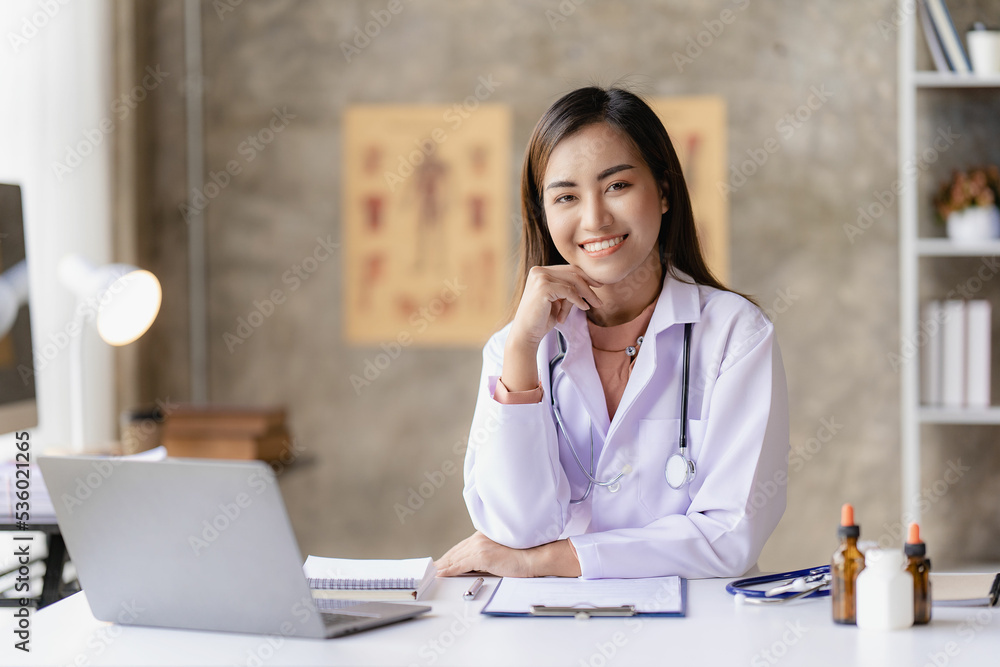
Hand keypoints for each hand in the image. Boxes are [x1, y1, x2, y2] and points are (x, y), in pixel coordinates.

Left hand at [435, 531, 580, 577]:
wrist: (534, 557)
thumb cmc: (524, 556)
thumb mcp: (502, 553)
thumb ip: (488, 555)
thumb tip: (474, 565)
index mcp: (485, 535)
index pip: (463, 546)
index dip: (451, 554)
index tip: (443, 561)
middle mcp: (480, 537)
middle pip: (456, 551)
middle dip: (444, 560)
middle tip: (434, 567)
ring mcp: (480, 545)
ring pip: (456, 557)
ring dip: (444, 565)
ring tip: (434, 572)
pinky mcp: (481, 555)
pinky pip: (459, 565)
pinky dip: (449, 570)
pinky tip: (442, 573)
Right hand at [510, 265, 603, 347]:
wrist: (526, 334)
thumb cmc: (541, 319)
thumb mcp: (556, 300)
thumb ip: (566, 288)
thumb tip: (588, 280)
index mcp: (540, 271)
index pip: (568, 269)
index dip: (585, 276)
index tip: (598, 285)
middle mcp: (538, 271)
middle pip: (572, 272)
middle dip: (589, 284)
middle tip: (600, 296)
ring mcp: (540, 278)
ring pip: (573, 282)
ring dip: (585, 295)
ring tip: (594, 305)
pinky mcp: (543, 288)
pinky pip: (569, 292)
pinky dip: (578, 300)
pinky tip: (584, 307)